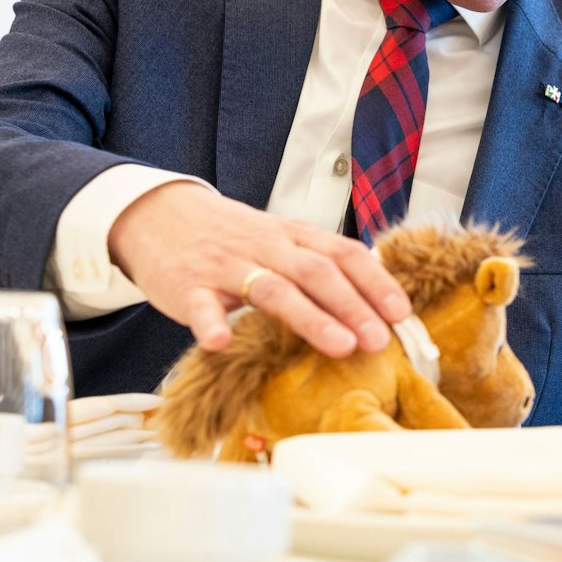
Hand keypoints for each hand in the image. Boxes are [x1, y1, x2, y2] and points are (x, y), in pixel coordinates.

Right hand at [107, 182, 409, 355]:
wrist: (160, 214)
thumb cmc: (233, 236)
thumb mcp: (282, 240)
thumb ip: (321, 263)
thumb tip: (375, 297)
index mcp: (295, 236)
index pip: (344, 253)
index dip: (376, 282)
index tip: (401, 313)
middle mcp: (267, 247)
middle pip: (317, 272)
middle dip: (354, 306)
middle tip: (380, 340)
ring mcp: (228, 266)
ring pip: (273, 289)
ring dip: (310, 318)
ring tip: (340, 347)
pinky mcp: (188, 286)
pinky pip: (201, 305)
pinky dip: (211, 323)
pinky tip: (221, 343)